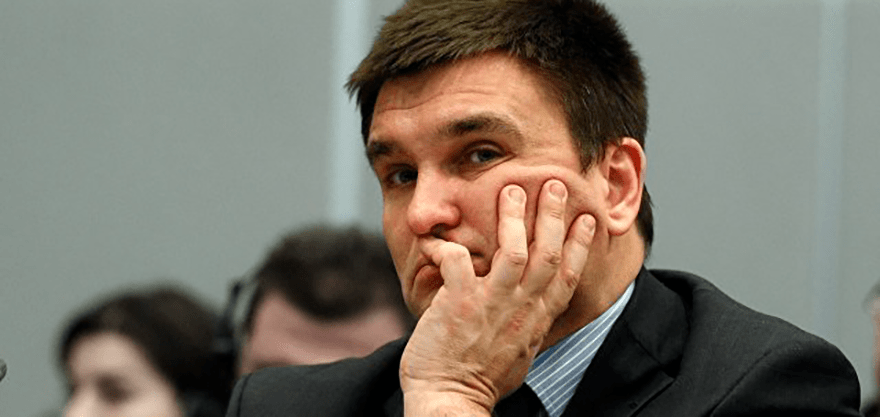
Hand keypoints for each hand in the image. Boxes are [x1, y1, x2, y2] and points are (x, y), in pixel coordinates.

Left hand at [400, 179, 595, 415]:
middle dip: (553, 216)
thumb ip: (525, 326)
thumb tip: (529, 311)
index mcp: (536, 322)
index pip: (566, 277)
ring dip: (514, 217)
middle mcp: (520, 309)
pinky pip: (456, 260)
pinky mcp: (459, 302)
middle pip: (547, 254)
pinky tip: (434, 238)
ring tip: (511, 189)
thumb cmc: (480, 382)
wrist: (451, 400)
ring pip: (515, 251)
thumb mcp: (518, 354)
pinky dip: (444, 245)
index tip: (587, 219)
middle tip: (555, 184)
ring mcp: (492, 304)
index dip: (579, 246)